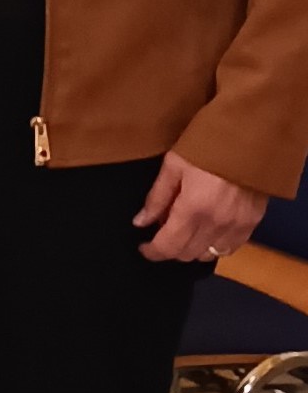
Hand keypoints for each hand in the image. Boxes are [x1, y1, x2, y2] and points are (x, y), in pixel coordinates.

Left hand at [134, 151, 269, 262]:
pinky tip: (207, 230)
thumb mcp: (173, 166)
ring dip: (192, 249)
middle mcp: (216, 225)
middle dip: (170, 249)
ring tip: (184, 230)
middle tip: (161, 233)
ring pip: (209, 255)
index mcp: (193, 210)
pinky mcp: (253, 223)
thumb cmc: (206, 146)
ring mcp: (238, 226)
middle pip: (188, 254)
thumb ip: (156, 198)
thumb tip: (140, 222)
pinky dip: (215, 245)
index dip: (152, 252)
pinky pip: (230, 247)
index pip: (169, 247)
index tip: (143, 247)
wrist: (250, 137)